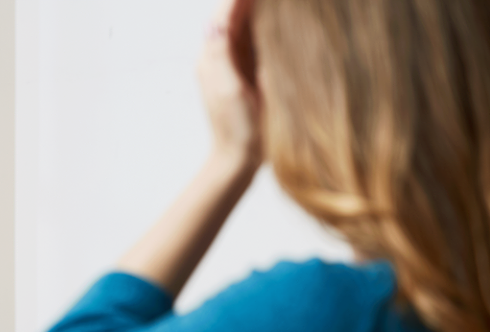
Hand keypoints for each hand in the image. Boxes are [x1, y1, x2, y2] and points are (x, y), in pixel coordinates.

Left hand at [197, 0, 261, 169]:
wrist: (239, 159)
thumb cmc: (235, 128)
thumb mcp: (228, 89)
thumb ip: (221, 53)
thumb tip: (218, 19)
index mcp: (211, 57)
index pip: (224, 14)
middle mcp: (218, 57)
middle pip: (234, 16)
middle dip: (249, 2)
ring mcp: (233, 64)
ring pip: (245, 26)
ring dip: (258, 11)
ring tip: (276, 4)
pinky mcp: (247, 74)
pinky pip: (254, 42)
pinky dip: (265, 28)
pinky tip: (278, 19)